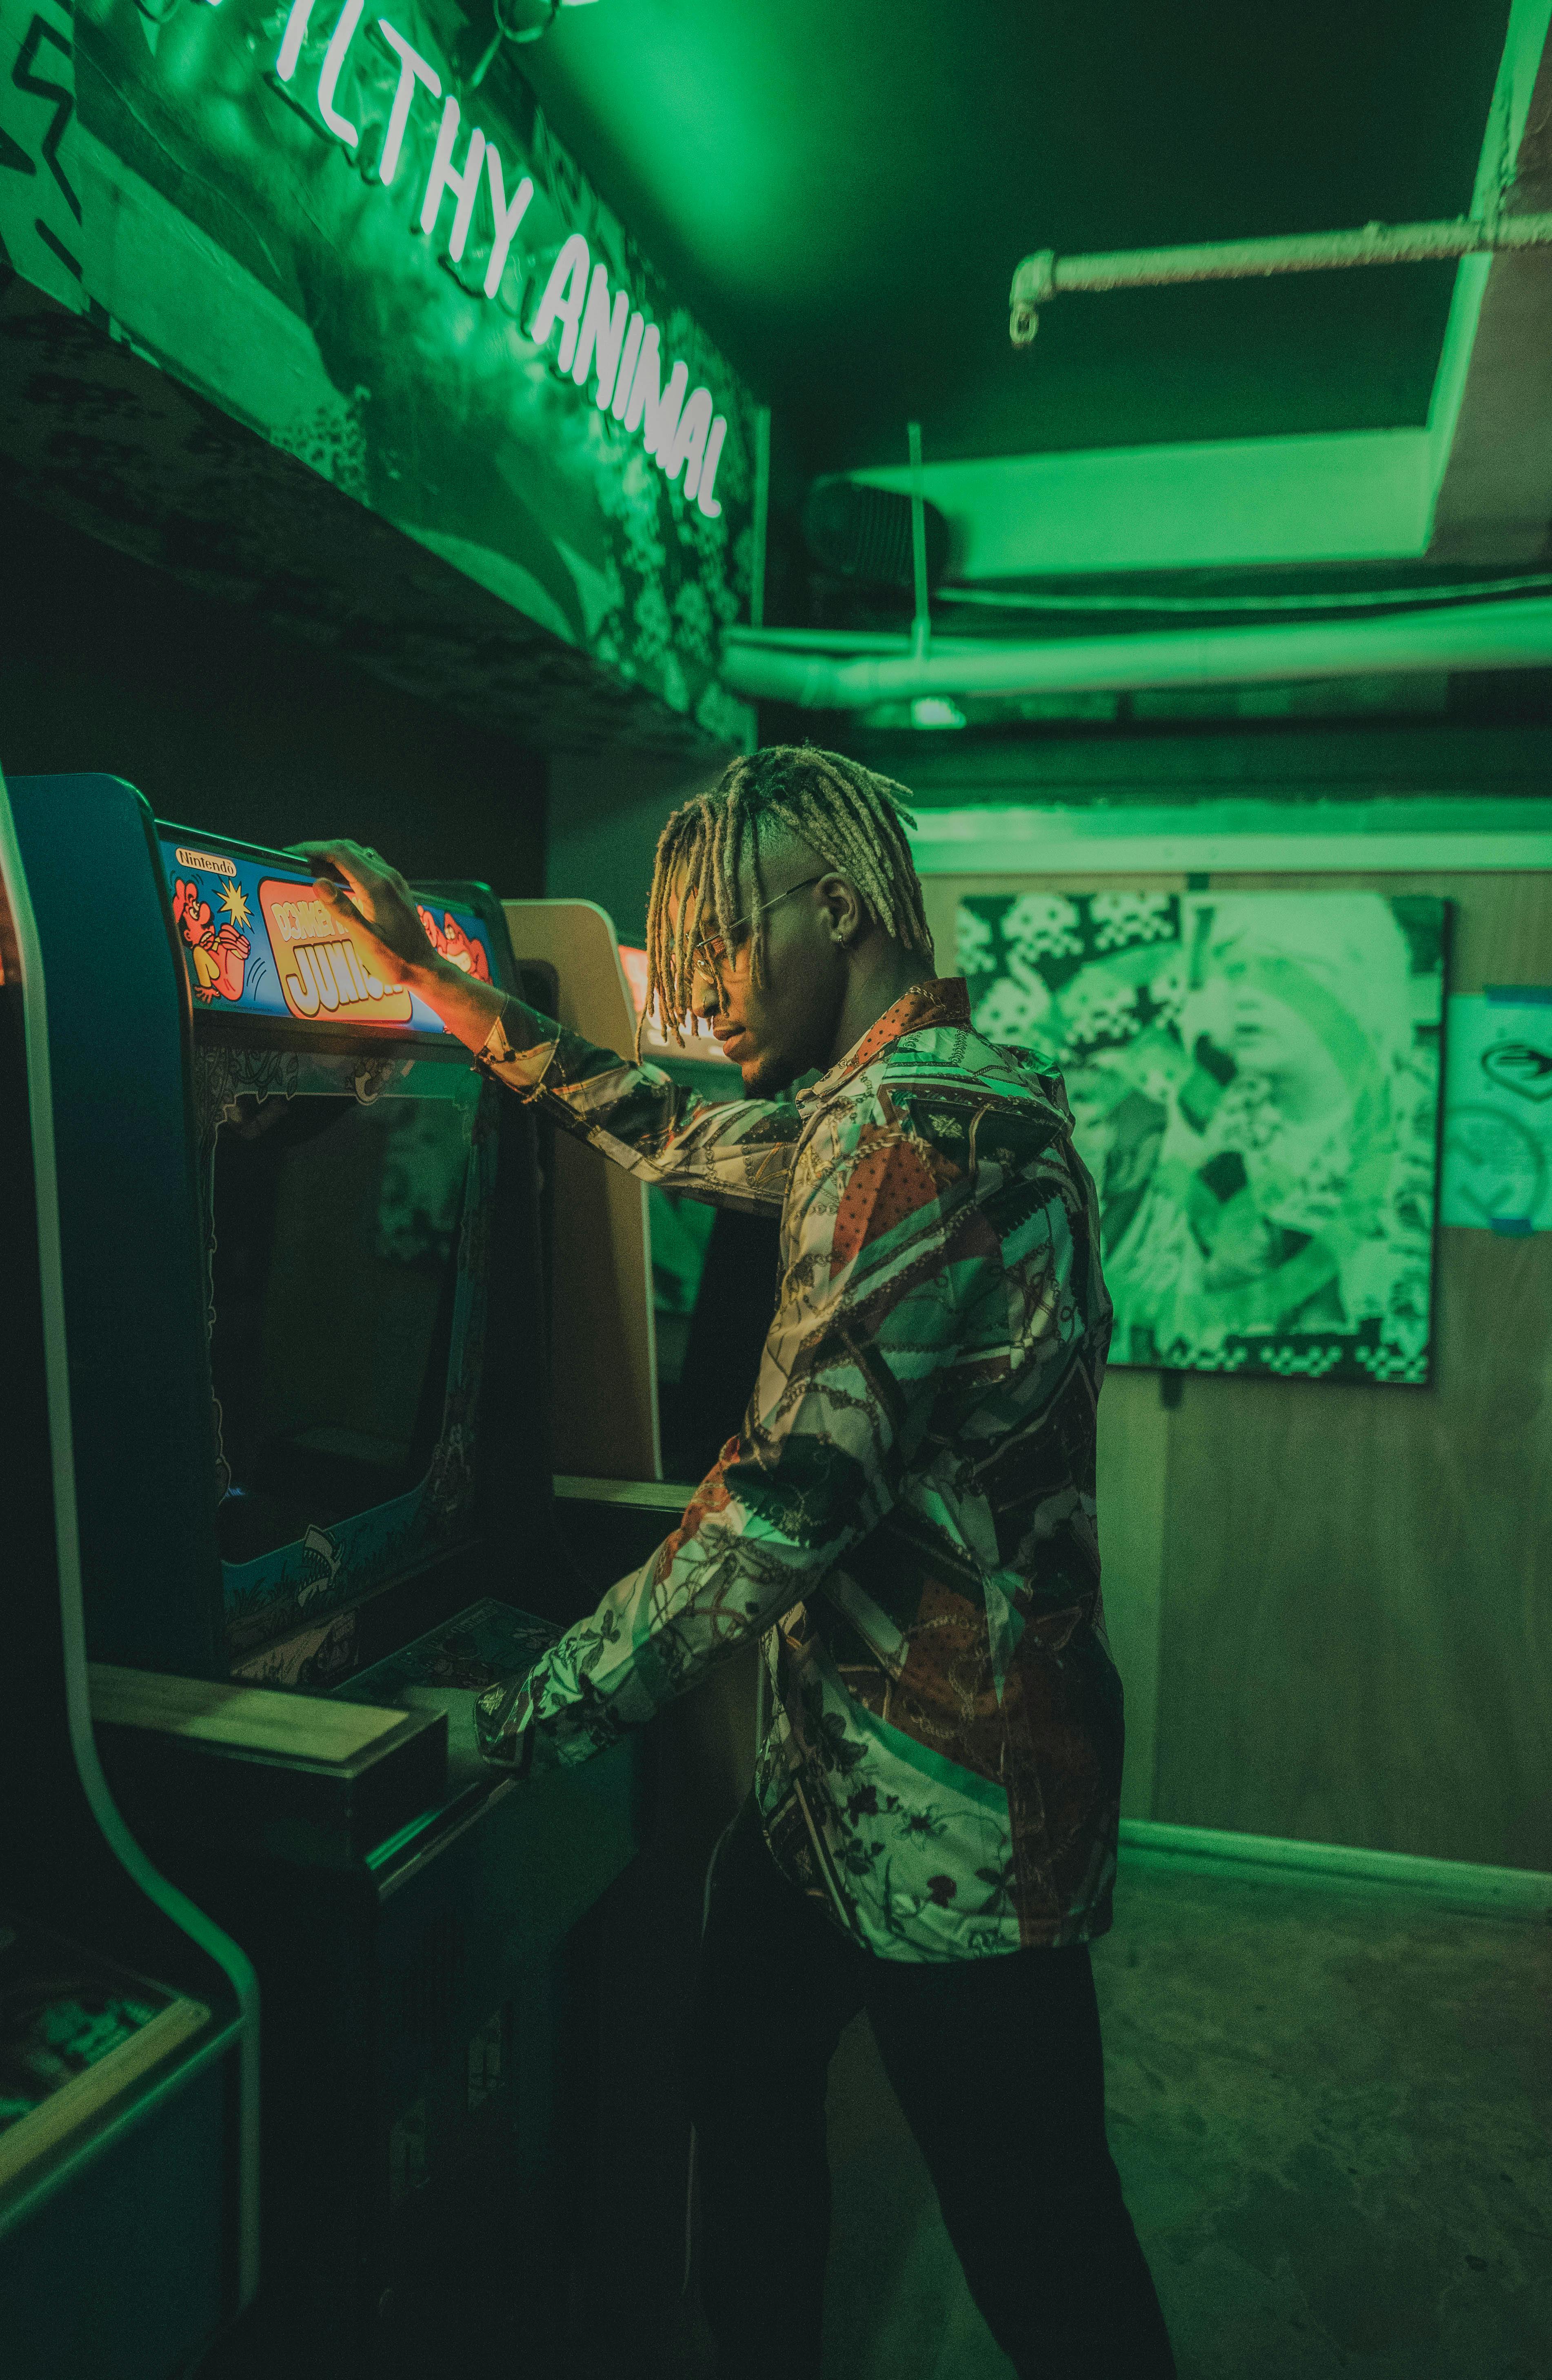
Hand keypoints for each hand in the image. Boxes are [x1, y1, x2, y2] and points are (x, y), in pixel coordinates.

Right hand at [289, 840, 444, 988]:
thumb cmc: (395, 960)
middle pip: (348, 849)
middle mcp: (387, 877)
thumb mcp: (366, 940)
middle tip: (294, 861)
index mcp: (378, 886)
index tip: (290, 853)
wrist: (425, 969)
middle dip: (319, 851)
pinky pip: (367, 866)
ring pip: (358, 856)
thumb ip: (342, 910)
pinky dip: (347, 867)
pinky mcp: (395, 888)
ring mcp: (394, 881)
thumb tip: (318, 882)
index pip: (339, 853)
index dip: (312, 849)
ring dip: (333, 858)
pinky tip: (336, 880)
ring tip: (309, 869)